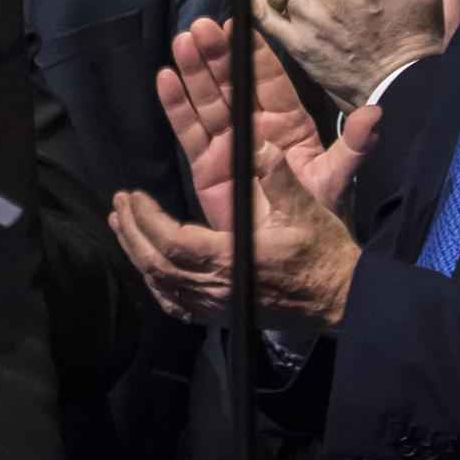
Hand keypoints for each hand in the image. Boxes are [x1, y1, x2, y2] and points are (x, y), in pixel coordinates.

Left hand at [110, 144, 364, 333]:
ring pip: (162, 284)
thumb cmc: (323, 252)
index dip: (147, 220)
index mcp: (232, 261)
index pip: (173, 243)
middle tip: (118, 203)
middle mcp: (219, 289)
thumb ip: (279, 177)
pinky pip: (176, 303)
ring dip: (137, 253)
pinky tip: (146, 264)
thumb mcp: (305, 209)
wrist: (341, 298)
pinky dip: (155, 282)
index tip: (132, 195)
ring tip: (121, 224)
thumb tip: (260, 144)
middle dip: (133, 231)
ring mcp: (218, 306)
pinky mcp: (223, 314)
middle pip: (158, 264)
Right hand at [160, 18, 377, 230]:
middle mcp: (254, 126)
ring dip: (193, 71)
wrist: (290, 255)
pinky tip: (166, 78)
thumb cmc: (316, 215)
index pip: (269, 81)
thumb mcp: (337, 179)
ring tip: (182, 42)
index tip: (238, 27)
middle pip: (232, 84)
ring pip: (207, 100)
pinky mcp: (205, 163)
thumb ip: (353, 148)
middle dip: (217, 56)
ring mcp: (227, 142)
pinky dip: (176, 104)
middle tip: (202, 27)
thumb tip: (375, 115)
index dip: (254, 55)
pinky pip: (188, 129)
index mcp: (288, 124)